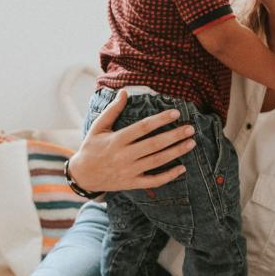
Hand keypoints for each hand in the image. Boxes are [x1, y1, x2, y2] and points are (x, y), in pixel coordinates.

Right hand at [68, 90, 197, 192]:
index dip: (160, 120)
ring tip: (191, 143)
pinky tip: (182, 168)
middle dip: (174, 136)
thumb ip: (112, 110)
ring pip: (157, 161)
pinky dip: (169, 176)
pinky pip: (153, 181)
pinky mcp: (132, 183)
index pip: (143, 127)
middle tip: (190, 128)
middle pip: (154, 144)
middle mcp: (124, 155)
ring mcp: (129, 171)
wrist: (83, 175)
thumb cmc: (91, 147)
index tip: (176, 113)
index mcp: (117, 139)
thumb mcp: (98, 127)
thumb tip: (124, 92)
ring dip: (176, 152)